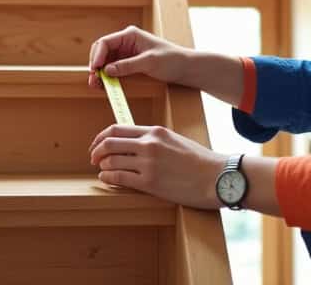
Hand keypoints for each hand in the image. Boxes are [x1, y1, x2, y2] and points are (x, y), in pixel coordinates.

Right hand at [87, 25, 193, 89]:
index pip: (105, 42)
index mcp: (130, 35)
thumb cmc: (171, 60)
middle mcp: (125, 42)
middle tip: (93, 79)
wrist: (185, 68)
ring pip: (105, 61)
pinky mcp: (128, 63)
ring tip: (96, 85)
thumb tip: (107, 70)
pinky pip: (112, 68)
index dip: (97, 55)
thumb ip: (127, 65)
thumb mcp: (149, 62)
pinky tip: (104, 85)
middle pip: (101, 51)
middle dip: (95, 65)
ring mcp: (126, 53)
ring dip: (99, 72)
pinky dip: (107, 76)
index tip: (95, 69)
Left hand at [88, 124, 226, 209]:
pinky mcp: (149, 182)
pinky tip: (107, 179)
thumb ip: (155, 140)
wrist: (217, 177)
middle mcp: (149, 144)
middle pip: (109, 142)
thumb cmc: (200, 162)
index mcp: (155, 131)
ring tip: (102, 170)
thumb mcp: (175, 140)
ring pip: (111, 160)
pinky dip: (108, 178)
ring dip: (101, 166)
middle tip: (93, 158)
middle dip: (96, 151)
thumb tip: (134, 145)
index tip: (97, 144)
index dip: (101, 137)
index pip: (118, 128)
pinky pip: (119, 177)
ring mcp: (148, 162)